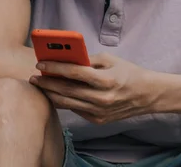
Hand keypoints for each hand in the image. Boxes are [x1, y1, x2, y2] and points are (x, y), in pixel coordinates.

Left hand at [29, 53, 154, 124]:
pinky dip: (64, 101)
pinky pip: (76, 109)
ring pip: (67, 103)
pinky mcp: (98, 120)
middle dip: (47, 83)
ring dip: (51, 94)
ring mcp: (99, 112)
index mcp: (107, 80)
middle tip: (34, 77)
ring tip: (41, 85)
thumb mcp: (111, 59)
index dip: (55, 67)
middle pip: (67, 90)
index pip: (74, 73)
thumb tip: (66, 59)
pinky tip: (56, 94)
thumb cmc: (128, 73)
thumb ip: (89, 60)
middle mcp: (102, 98)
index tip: (40, 63)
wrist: (146, 94)